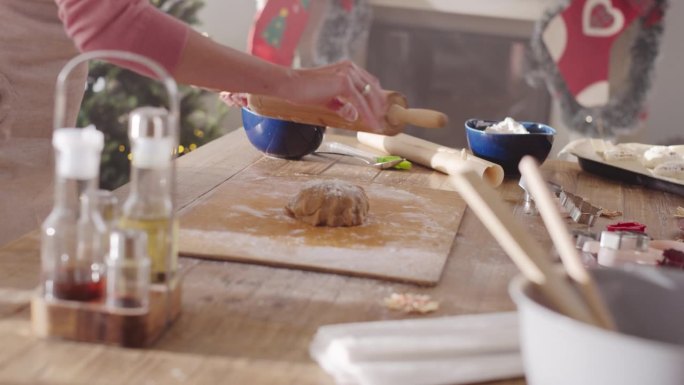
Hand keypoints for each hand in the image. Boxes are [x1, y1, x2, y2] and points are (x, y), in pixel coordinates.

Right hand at [220, 60, 388, 133]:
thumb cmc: (304, 91)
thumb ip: (342, 106)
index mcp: (347, 68)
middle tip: (383, 122)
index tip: (381, 113)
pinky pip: (359, 102)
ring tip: (378, 126)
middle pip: (372, 89)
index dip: (376, 99)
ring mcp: (347, 73)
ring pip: (368, 96)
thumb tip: (354, 115)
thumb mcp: (328, 100)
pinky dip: (366, 114)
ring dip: (375, 113)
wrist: (289, 85)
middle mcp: (350, 68)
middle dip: (379, 107)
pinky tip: (370, 124)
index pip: (369, 83)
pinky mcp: (343, 82)